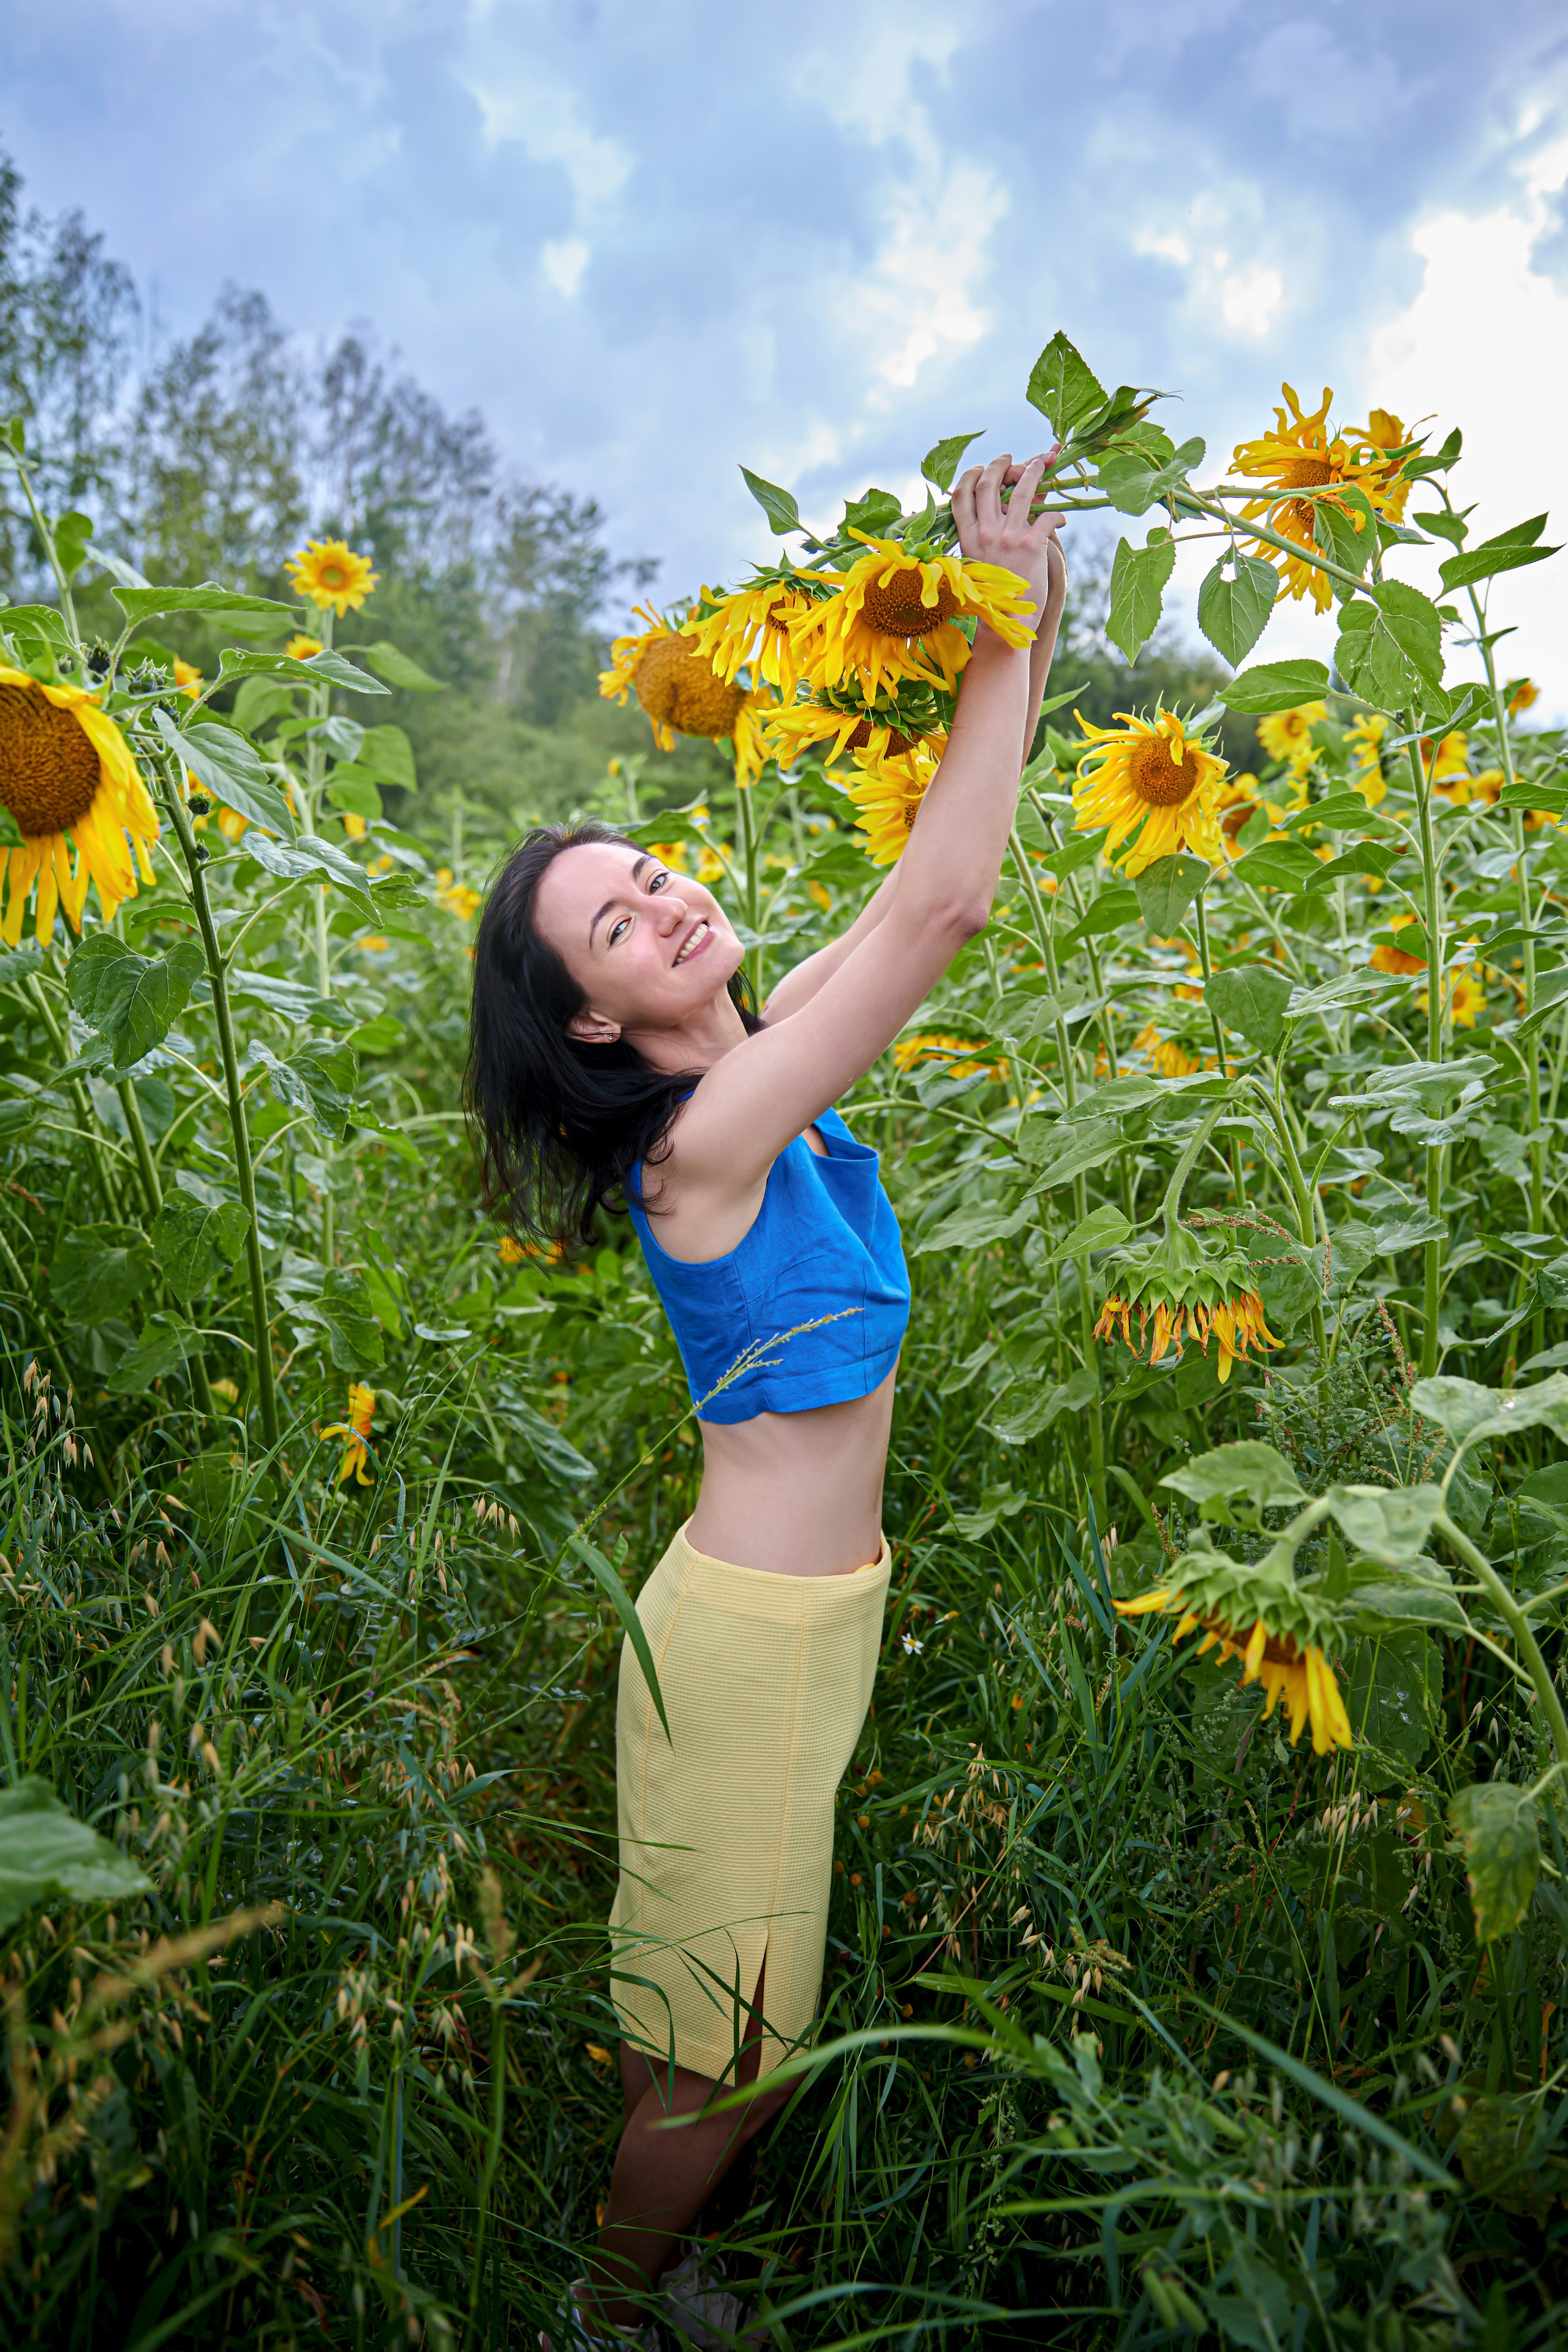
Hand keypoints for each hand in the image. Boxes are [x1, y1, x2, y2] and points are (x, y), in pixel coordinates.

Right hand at [950, 450, 1063, 633]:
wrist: (1007, 621)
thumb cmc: (997, 589)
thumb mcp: (985, 556)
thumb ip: (993, 527)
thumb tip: (1012, 497)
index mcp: (968, 536)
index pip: (961, 494)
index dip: (971, 475)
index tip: (982, 468)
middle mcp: (985, 533)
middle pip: (989, 483)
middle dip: (1000, 464)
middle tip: (1010, 458)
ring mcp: (1008, 537)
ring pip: (1021, 491)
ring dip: (1033, 471)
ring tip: (1042, 463)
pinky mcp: (1031, 545)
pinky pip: (1047, 516)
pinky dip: (1057, 513)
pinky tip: (1062, 518)